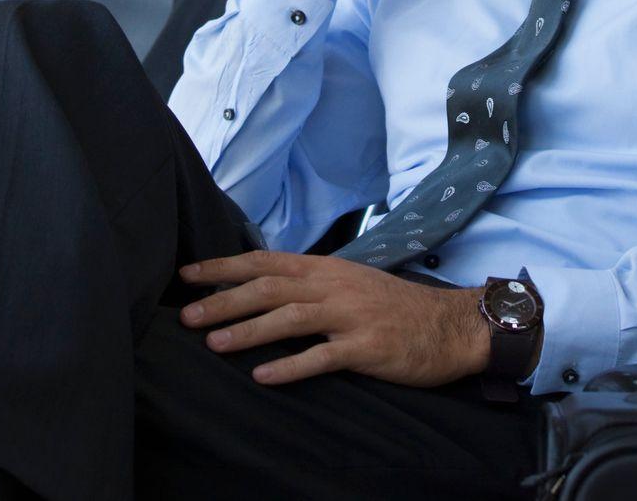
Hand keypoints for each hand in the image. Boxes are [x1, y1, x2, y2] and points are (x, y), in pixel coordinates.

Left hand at [178, 251, 487, 386]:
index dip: (223, 267)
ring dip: (249, 330)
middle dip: (224, 300)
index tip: (187, 276)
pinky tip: (263, 376)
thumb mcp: (349, 282)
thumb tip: (262, 286)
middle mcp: (333, 286)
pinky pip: (322, 357)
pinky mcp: (365, 346)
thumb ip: (309, 283)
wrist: (449, 326)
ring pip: (289, 318)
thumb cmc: (394, 307)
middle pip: (269, 287)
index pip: (264, 261)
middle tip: (187, 316)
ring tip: (213, 344)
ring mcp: (350, 315)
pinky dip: (290, 366)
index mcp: (325, 269)